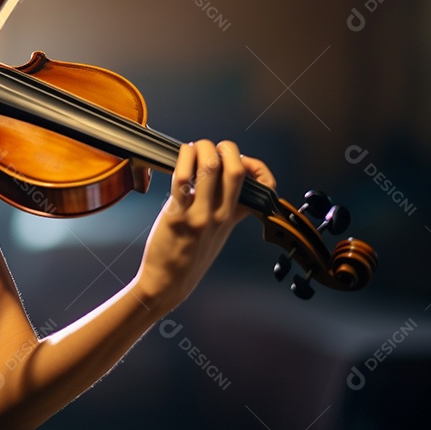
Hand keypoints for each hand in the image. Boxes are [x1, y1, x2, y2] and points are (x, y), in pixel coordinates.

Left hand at [134, 140, 274, 312]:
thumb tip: (218, 178)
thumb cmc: (188, 255)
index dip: (258, 167)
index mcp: (232, 218)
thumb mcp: (217, 233)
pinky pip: (182, 180)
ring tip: (193, 148)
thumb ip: (223, 209)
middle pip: (236, 170)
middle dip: (227, 148)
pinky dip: (181, 161)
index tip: (242, 160)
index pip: (262, 188)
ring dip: (202, 149)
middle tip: (213, 147)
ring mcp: (200, 215)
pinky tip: (179, 158)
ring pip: (210, 168)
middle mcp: (220, 216)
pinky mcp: (177, 216)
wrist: (167, 282)